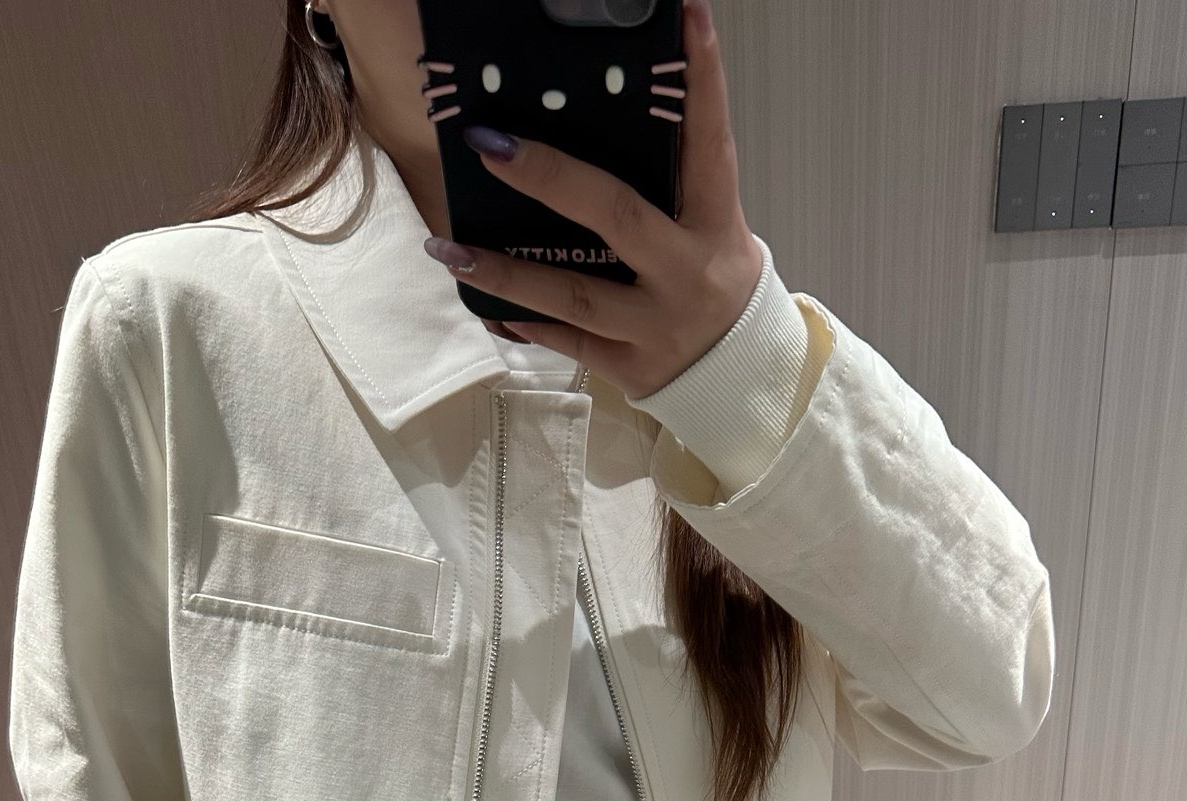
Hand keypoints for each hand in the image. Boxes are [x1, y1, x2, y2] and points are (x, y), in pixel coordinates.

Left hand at [426, 0, 764, 400]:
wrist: (739, 378)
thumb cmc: (714, 280)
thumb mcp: (712, 227)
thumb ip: (668, 184)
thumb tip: (593, 123)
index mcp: (714, 223)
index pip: (708, 142)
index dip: (700, 79)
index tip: (688, 14)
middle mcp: (686, 273)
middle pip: (616, 215)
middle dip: (548, 178)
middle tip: (489, 145)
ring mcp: (656, 325)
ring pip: (573, 296)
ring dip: (504, 271)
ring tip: (446, 247)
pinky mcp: (631, 367)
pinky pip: (566, 342)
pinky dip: (522, 321)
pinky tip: (481, 302)